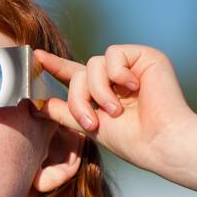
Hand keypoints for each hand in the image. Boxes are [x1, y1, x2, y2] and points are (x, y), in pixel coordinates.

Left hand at [31, 45, 196, 170]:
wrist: (161, 142)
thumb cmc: (131, 141)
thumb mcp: (90, 126)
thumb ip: (65, 112)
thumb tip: (38, 104)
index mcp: (104, 93)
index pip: (75, 75)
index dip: (55, 66)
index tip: (35, 57)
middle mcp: (116, 78)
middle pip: (79, 73)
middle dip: (79, 98)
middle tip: (91, 123)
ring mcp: (131, 67)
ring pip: (93, 64)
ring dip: (98, 90)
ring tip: (115, 111)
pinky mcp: (145, 56)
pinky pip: (113, 54)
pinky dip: (117, 74)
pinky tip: (134, 87)